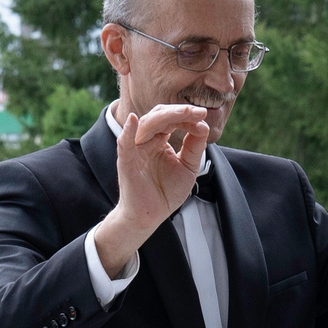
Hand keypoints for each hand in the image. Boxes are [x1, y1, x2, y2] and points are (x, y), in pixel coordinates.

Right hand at [92, 105, 212, 277]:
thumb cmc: (166, 192)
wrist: (150, 216)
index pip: (172, 120)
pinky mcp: (126, 162)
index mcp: (160, 140)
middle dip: (179, 112)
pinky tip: (133, 119)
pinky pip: (124, 143)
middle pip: (159, 117)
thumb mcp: (188, 166)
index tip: (203, 115)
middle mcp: (146, 141)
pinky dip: (127, 130)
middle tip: (197, 111)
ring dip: (164, 116)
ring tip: (183, 112)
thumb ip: (194, 146)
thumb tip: (202, 124)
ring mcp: (135, 149)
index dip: (187, 115)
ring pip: (146, 125)